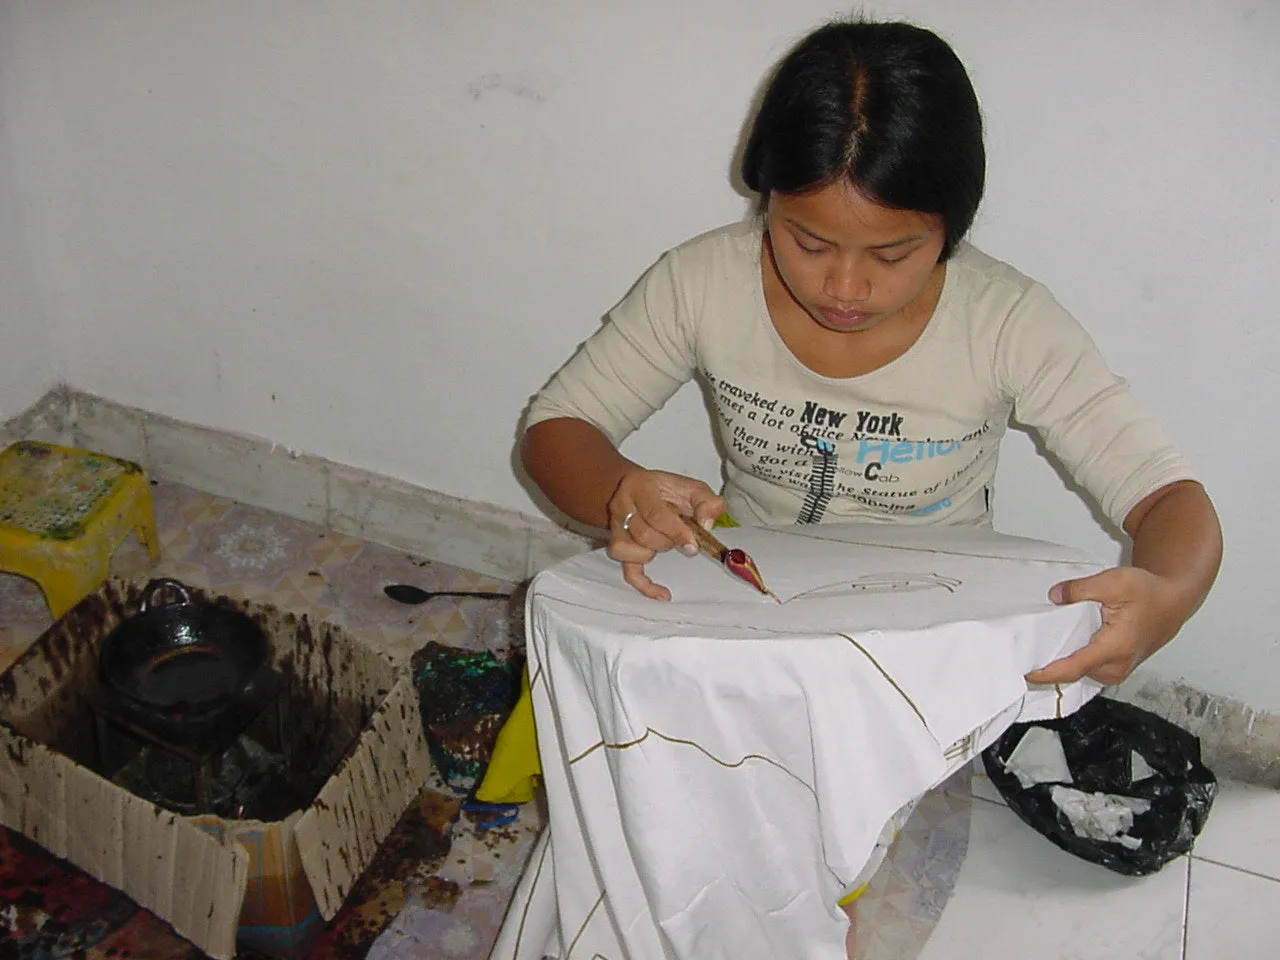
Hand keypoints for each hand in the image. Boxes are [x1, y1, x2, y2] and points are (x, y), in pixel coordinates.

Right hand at [606, 469, 725, 600]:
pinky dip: (645, 585)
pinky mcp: (618, 547)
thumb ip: (707, 501)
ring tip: (664, 543)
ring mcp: (615, 528)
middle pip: (643, 534)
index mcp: (639, 485)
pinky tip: (663, 593)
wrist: (638, 490)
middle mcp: (621, 506)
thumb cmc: (667, 491)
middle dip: (668, 541)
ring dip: (652, 553)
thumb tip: (706, 524)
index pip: (654, 513)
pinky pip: (627, 571)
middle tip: (681, 536)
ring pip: (628, 551)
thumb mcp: (691, 487)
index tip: (693, 543)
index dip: (676, 532)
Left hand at [1025, 566, 1184, 685]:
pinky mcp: (1116, 668)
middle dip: (1049, 665)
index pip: (1074, 667)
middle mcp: (1117, 665)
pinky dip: (1074, 660)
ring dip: (1062, 663)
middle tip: (1025, 651)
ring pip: (1081, 673)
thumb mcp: (1114, 581)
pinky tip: (1062, 646)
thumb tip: (1055, 596)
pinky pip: (1088, 669)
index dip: (1047, 672)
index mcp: (1115, 647)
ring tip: (1040, 646)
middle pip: (1074, 673)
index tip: (1026, 672)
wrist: (1172, 601)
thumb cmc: (1148, 593)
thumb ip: (1081, 589)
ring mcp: (1117, 670)